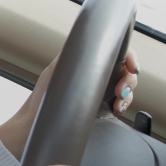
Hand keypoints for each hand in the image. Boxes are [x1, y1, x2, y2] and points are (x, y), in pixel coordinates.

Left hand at [0, 49, 140, 158]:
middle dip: (129, 80)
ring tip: (117, 103)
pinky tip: (117, 109)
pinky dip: (123, 105)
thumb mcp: (58, 69)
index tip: (131, 66)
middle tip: (119, 91)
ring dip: (127, 95)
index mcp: (84, 62)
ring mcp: (97, 92)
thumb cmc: (41, 98)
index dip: (128, 57)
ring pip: (125, 88)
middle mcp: (92, 75)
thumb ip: (75, 54)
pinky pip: (119, 103)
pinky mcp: (98, 108)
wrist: (34, 125)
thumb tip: (91, 40)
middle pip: (124, 71)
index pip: (114, 53)